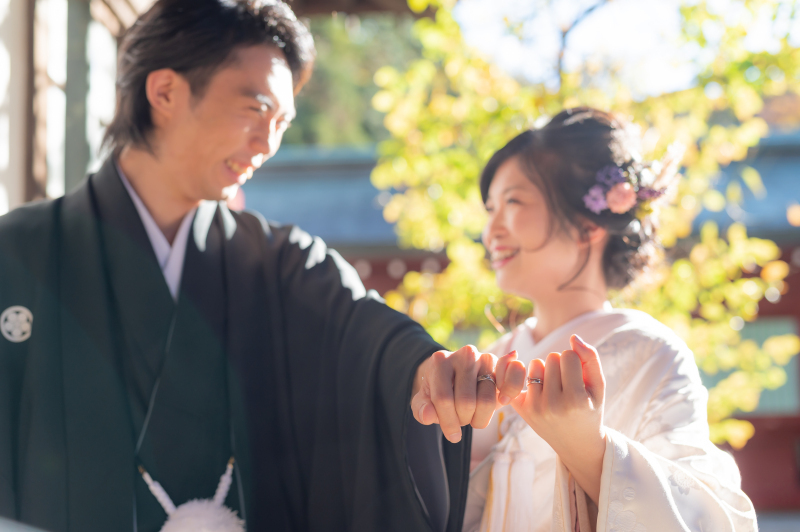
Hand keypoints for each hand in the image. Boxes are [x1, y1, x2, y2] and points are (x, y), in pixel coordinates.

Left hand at [411, 345, 525, 442]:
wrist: (456, 374)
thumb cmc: (439, 390)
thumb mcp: (424, 401)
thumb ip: (421, 409)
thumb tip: (428, 416)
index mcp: (440, 362)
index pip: (444, 398)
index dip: (448, 422)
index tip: (452, 435)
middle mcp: (465, 355)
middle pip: (466, 403)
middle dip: (463, 420)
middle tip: (461, 419)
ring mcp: (485, 358)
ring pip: (487, 401)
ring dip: (480, 417)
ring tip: (473, 414)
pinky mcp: (502, 364)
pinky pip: (513, 377)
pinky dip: (510, 392)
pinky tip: (502, 401)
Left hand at [511, 335, 606, 502]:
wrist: (576, 443)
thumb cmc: (590, 410)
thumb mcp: (598, 387)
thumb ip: (591, 359)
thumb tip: (573, 337)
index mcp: (575, 400)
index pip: (568, 355)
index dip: (575, 362)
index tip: (579, 376)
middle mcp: (552, 405)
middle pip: (550, 358)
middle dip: (560, 366)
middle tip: (567, 383)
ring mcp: (535, 408)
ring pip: (535, 365)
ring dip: (545, 370)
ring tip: (555, 386)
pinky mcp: (522, 410)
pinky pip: (518, 377)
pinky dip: (529, 378)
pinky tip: (538, 388)